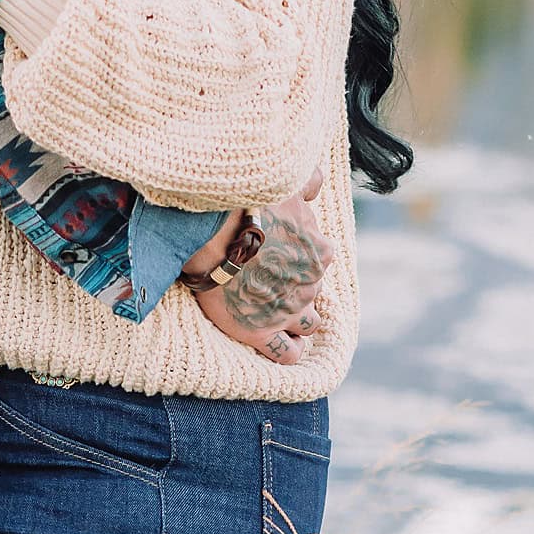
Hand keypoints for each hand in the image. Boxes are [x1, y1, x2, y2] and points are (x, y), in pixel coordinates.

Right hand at [189, 170, 333, 361]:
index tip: (282, 252)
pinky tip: (275, 338)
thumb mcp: (286, 185)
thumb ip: (308, 182)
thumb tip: (318, 181)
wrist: (212, 233)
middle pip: (313, 291)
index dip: (302, 257)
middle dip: (297, 287)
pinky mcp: (263, 333)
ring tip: (276, 312)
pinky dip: (286, 348)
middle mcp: (310, 285)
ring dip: (296, 320)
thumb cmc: (248, 204)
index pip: (321, 259)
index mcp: (318, 251)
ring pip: (307, 325)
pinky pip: (286, 353)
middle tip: (270, 277)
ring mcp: (288, 312)